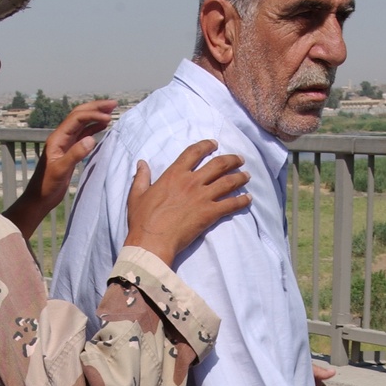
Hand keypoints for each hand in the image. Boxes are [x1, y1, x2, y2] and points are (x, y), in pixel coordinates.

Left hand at [5, 99, 115, 238]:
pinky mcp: (70, 151)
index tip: (108, 118)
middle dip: (96, 108)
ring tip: (111, 111)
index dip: (93, 115)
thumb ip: (75, 154)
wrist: (40, 197)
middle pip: (79, 115)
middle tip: (113, 104)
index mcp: (58, 138)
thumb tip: (91, 140)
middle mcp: (62, 137)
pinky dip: (94, 128)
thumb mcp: (61, 170)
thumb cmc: (47, 185)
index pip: (77, 119)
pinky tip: (103, 126)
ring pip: (82, 123)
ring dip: (96, 115)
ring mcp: (66, 143)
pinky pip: (83, 135)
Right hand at [125, 140, 250, 266]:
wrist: (152, 241)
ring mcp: (202, 197)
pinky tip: (248, 199)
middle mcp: (191, 181)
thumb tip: (141, 163)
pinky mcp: (210, 213)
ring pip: (228, 182)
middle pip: (217, 165)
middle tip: (239, 159)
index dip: (206, 146)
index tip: (214, 144)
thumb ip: (141, 177)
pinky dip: (242, 201)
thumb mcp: (137, 195)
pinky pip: (231, 204)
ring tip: (247, 176)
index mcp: (174, 174)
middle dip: (231, 160)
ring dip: (240, 177)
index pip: (194, 152)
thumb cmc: (142, 220)